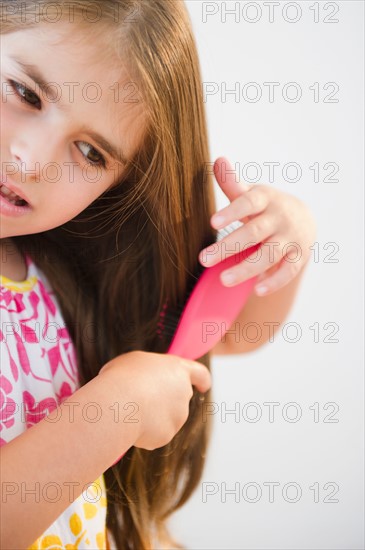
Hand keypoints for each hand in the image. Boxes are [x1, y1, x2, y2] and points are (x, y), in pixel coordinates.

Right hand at [99, 351, 210, 450]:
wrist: (118, 404)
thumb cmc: (123, 377)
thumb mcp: (135, 362)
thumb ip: (150, 370)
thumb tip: (147, 381)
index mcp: (178, 369)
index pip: (199, 374)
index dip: (202, 379)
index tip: (204, 386)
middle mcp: (184, 393)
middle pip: (177, 398)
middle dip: (163, 401)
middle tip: (138, 399)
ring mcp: (178, 416)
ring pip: (163, 418)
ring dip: (149, 416)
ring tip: (128, 409)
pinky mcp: (168, 435)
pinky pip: (154, 434)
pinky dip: (142, 432)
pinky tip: (129, 424)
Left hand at [199, 157, 316, 295]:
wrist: (302, 220)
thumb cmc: (265, 207)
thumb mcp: (251, 194)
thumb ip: (233, 184)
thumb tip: (218, 160)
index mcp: (265, 198)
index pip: (249, 203)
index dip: (232, 212)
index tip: (212, 223)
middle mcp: (279, 217)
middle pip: (254, 232)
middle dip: (228, 247)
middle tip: (204, 260)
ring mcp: (291, 237)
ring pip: (269, 254)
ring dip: (247, 268)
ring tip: (224, 280)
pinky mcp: (299, 256)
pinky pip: (289, 271)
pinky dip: (275, 281)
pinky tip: (258, 290)